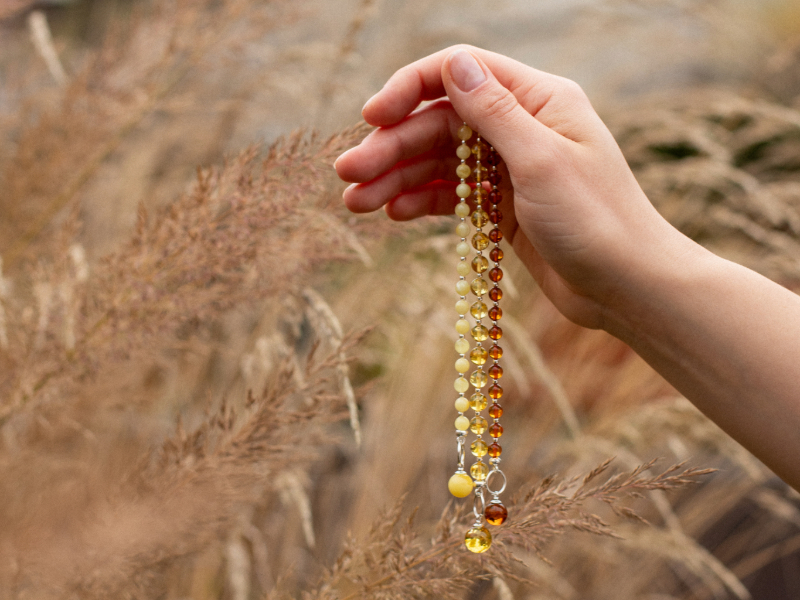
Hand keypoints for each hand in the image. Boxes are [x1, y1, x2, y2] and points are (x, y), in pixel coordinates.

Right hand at [335, 46, 690, 329]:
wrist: (627, 287)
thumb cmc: (597, 221)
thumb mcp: (541, 160)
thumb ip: (494, 111)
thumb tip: (453, 63)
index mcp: (538, 100)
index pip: (460, 73)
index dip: (410, 89)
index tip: (371, 116)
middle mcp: (521, 128)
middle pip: (440, 124)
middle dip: (391, 147)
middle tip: (347, 175)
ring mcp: (509, 169)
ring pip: (439, 163)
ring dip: (395, 179)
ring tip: (355, 203)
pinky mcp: (502, 208)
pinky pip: (452, 196)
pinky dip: (422, 202)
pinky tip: (392, 215)